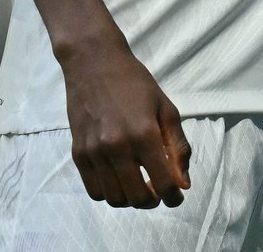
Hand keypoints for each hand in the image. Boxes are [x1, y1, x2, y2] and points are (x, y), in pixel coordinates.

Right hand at [62, 37, 191, 208]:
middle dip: (153, 200)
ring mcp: (95, 152)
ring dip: (130, 198)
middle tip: (157, 189)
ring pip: (115, 199)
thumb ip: (178, 146)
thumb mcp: (165, 107)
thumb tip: (184, 183)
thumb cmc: (134, 82)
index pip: (163, 184)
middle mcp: (117, 147)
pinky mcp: (78, 153)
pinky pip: (95, 191)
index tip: (176, 196)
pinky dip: (109, 193)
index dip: (174, 197)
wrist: (93, 62)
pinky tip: (118, 178)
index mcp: (144, 134)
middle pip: (138, 198)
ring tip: (138, 183)